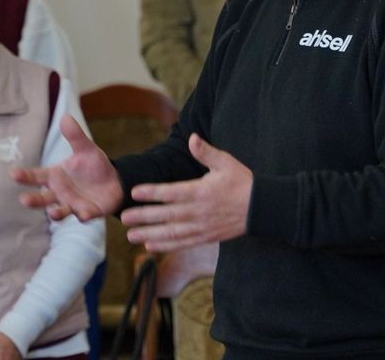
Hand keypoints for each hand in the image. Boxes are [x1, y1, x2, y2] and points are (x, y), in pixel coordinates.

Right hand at [11, 114, 123, 220]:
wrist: (114, 181)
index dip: (24, 176)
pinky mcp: (88, 212)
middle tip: (24, 200)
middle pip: (43, 198)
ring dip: (55, 213)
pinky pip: (83, 216)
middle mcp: (60, 193)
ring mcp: (72, 204)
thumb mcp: (86, 149)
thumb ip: (75, 136)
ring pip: (60, 211)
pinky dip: (83, 216)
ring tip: (53, 212)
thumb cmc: (93, 165)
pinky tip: (83, 214)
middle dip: (34, 200)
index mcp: (55, 176)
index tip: (13, 173)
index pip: (36, 176)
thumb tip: (65, 117)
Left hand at [121, 133, 251, 251]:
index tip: (134, 192)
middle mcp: (199, 212)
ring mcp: (202, 227)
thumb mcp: (226, 162)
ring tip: (130, 236)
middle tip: (123, 217)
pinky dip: (165, 246)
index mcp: (202, 191)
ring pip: (171, 233)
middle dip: (143, 217)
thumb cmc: (242, 182)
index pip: (172, 192)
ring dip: (149, 235)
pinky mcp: (205, 237)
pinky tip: (150, 247)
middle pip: (166, 215)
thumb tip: (192, 138)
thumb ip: (206, 152)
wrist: (261, 208)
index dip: (152, 192)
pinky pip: (182, 243)